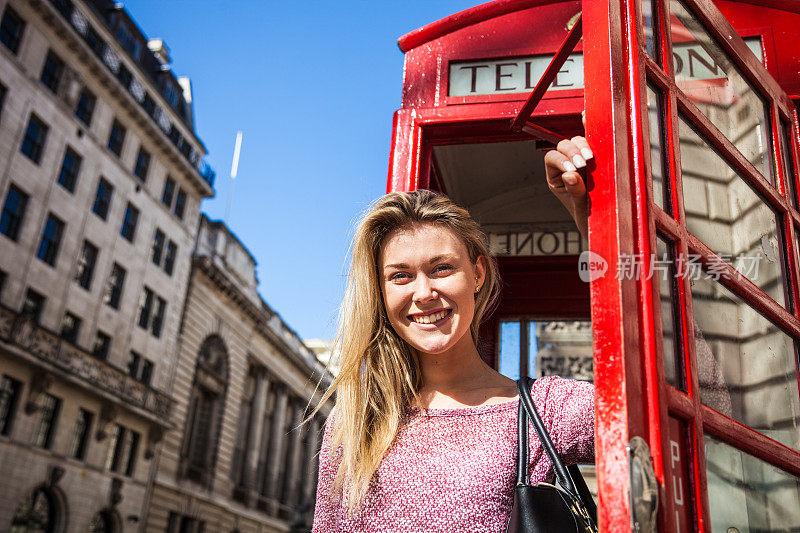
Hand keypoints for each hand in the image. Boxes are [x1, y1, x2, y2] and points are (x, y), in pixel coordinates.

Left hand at [544, 114, 592, 237]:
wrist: (604, 222)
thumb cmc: (587, 217)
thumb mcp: (579, 206)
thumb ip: (574, 191)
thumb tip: (568, 174)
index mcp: (555, 177)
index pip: (551, 158)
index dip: (561, 159)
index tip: (573, 169)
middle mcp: (566, 166)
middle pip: (564, 146)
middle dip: (573, 151)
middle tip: (584, 162)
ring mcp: (582, 160)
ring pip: (578, 142)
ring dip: (583, 146)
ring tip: (591, 158)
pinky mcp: (597, 159)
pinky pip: (594, 144)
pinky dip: (595, 140)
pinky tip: (600, 139)